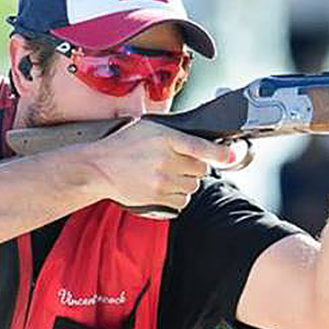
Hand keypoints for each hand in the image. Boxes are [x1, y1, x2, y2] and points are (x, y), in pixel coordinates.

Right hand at [81, 119, 233, 211]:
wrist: (98, 168)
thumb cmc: (121, 145)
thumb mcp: (148, 127)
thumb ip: (175, 134)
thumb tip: (200, 142)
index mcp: (165, 138)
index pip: (201, 147)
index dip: (220, 153)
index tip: (230, 155)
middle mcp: (166, 160)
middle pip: (200, 170)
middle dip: (194, 167)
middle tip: (178, 164)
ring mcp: (162, 181)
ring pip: (193, 186)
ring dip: (186, 182)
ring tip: (168, 175)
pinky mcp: (157, 197)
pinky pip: (182, 201)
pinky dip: (178, 196)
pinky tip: (165, 188)